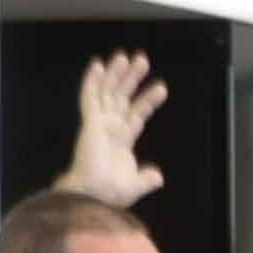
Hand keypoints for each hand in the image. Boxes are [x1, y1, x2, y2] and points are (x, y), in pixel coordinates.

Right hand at [55, 52, 167, 206]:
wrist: (94, 196)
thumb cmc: (109, 194)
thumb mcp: (134, 186)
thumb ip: (146, 179)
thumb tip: (158, 176)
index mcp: (121, 141)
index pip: (137, 114)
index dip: (148, 100)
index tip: (162, 88)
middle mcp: (110, 129)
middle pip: (122, 97)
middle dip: (132, 78)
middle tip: (142, 59)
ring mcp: (99, 124)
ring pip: (108, 92)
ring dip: (117, 74)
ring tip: (127, 57)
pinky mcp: (90, 123)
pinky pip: (90, 97)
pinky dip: (92, 81)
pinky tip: (98, 65)